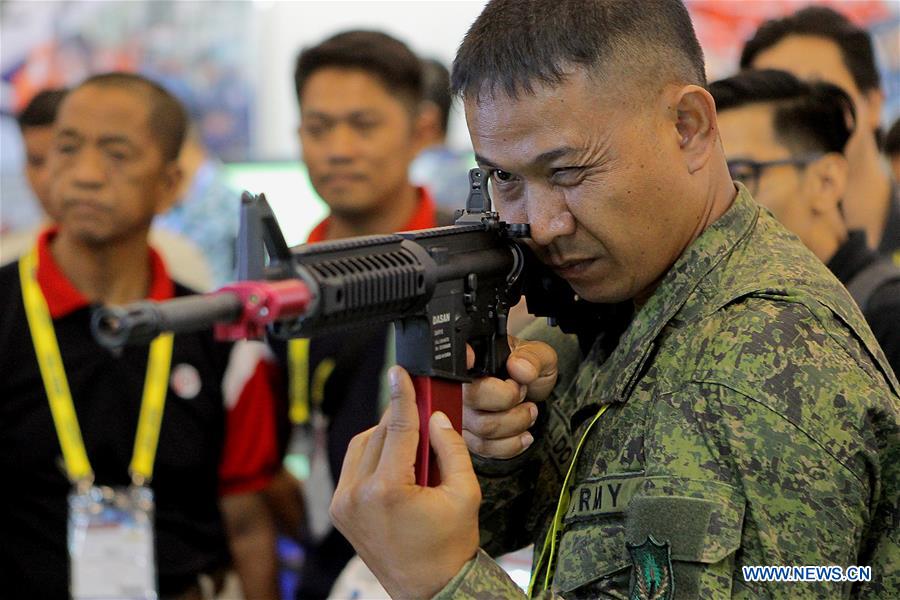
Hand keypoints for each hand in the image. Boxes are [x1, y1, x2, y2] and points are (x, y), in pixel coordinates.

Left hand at [330, 366, 480, 598]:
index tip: (401, 371)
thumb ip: (451, 448)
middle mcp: (356, 495)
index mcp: (388, 490)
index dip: (402, 395)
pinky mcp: (339, 509)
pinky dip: (372, 455)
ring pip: (361, 445)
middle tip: (425, 417)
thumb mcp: (465, 493)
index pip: (396, 428)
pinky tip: (395, 463)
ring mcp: (343, 503)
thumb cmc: (449, 545)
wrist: (430, 587)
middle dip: (401, 421)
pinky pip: (353, 465)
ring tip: (413, 447)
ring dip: (385, 436)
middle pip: (378, 433)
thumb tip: (436, 417)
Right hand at [463, 336, 557, 458]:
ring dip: (515, 424)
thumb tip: (519, 367)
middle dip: (509, 401)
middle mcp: (459, 385)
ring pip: (482, 428)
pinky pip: (484, 448)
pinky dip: (510, 444)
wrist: (530, 390)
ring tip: (528, 412)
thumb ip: (532, 357)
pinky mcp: (468, 436)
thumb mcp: (538, 355)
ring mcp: (460, 412)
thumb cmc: (528, 370)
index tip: (472, 357)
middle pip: (472, 399)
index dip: (462, 360)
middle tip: (522, 393)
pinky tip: (522, 434)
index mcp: (473, 357)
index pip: (458, 359)